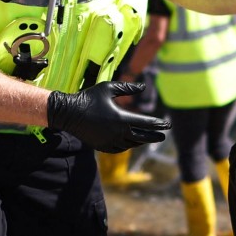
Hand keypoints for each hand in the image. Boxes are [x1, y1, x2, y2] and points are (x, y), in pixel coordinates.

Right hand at [47, 81, 170, 152]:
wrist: (68, 113)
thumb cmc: (89, 97)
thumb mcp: (108, 88)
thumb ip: (127, 88)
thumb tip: (143, 87)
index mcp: (121, 118)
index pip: (145, 123)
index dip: (158, 124)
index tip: (167, 124)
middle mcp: (117, 133)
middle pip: (142, 137)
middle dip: (154, 136)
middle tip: (163, 136)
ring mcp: (109, 141)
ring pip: (131, 144)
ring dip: (141, 141)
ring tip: (148, 138)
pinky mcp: (102, 146)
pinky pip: (120, 149)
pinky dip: (128, 146)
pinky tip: (132, 143)